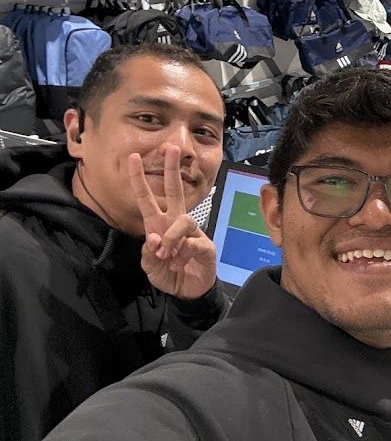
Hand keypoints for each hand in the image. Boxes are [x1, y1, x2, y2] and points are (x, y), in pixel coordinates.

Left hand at [131, 146, 217, 300]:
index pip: (147, 198)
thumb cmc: (167, 274)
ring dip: (171, 237)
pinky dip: (182, 255)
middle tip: (172, 148)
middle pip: (175, 191)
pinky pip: (193, 243)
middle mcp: (175, 224)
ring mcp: (192, 234)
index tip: (134, 157)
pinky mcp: (205, 246)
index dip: (139, 179)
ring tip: (166, 255)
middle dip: (172, 170)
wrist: (187, 292)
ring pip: (184, 220)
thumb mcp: (149, 266)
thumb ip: (148, 253)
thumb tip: (154, 238)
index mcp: (158, 225)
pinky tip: (178, 263)